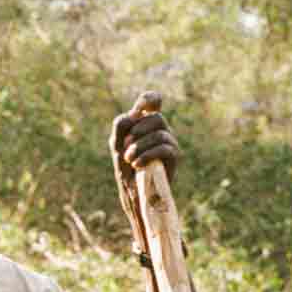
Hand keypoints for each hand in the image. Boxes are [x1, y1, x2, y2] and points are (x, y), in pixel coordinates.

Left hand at [110, 90, 179, 248]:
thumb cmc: (125, 167)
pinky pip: (165, 148)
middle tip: (125, 147)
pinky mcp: (174, 156)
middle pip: (156, 117)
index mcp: (146, 123)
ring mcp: (169, 142)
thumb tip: (134, 114)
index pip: (153, 100)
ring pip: (160, 133)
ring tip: (129, 160)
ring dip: (139, 146)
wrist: (134, 192)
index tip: (139, 109)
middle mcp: (161, 129)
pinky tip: (137, 164)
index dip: (149, 99)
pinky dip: (147, 155)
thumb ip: (121, 126)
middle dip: (138, 131)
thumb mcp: (117, 145)